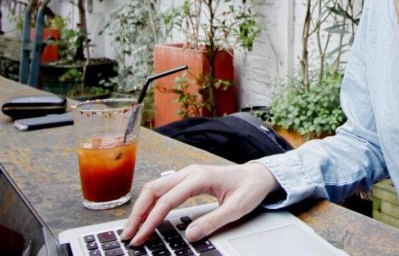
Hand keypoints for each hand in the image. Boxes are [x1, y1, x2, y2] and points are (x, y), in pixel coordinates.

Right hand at [121, 162, 279, 244]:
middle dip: (138, 213)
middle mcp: (190, 172)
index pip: (167, 200)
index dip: (151, 220)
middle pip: (153, 190)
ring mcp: (187, 174)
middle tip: (128, 235)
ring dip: (141, 207)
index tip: (142, 237)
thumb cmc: (250, 188)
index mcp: (200, 177)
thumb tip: (190, 235)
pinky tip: (146, 217)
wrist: (259, 175)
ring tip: (133, 229)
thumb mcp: (236, 208)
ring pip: (155, 188)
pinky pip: (163, 189)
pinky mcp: (188, 179)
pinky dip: (150, 202)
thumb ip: (213, 222)